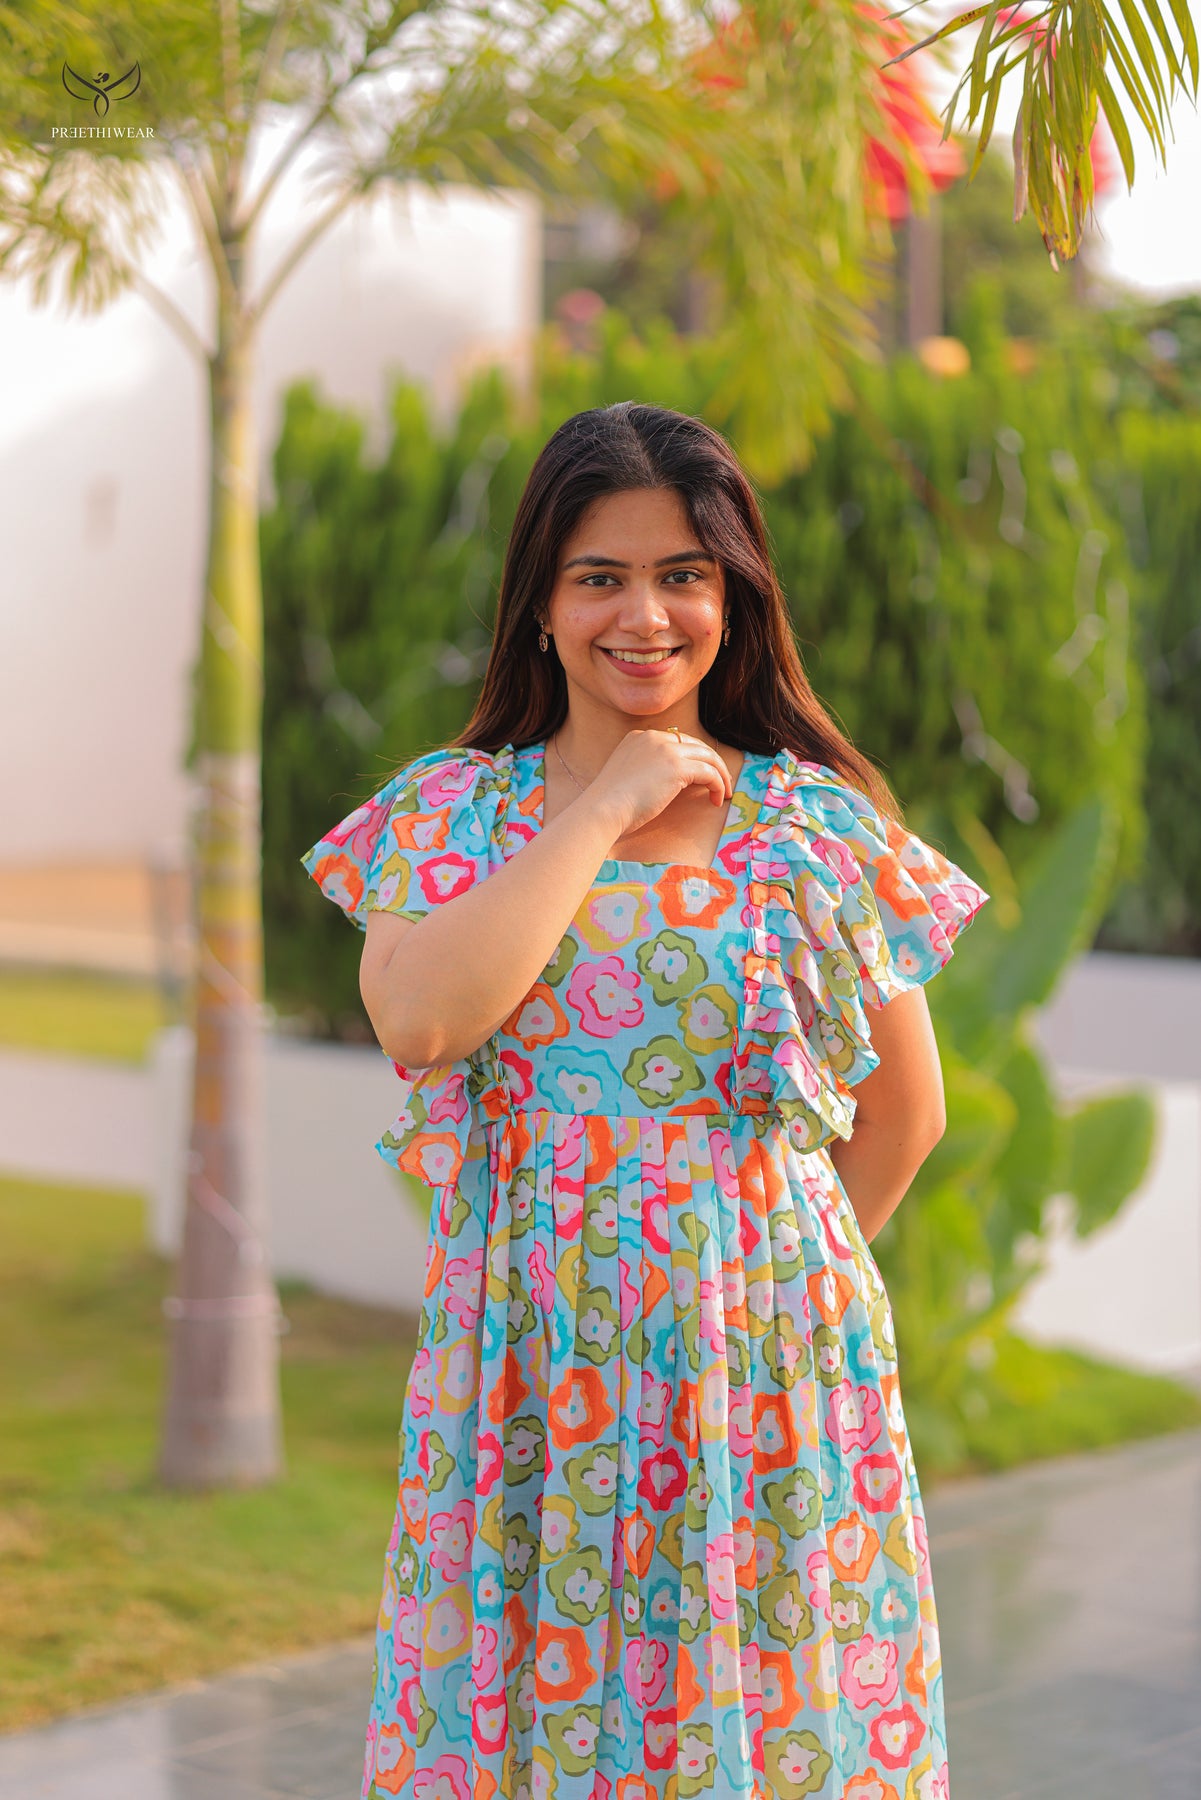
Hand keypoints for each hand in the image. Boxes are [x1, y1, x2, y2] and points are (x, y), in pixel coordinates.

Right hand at [587, 728, 732, 840]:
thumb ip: (644, 770)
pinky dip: (718, 785)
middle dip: (712, 763)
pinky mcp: (678, 766)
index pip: (676, 741)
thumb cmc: (609, 804)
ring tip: (724, 792)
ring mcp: (666, 750)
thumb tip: (666, 783)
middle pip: (695, 745)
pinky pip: (709, 772)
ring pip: (707, 756)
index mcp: (639, 737)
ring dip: (720, 775)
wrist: (602, 810)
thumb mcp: (626, 777)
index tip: (701, 774)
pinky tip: (717, 799)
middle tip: (721, 782)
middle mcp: (654, 737)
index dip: (692, 757)